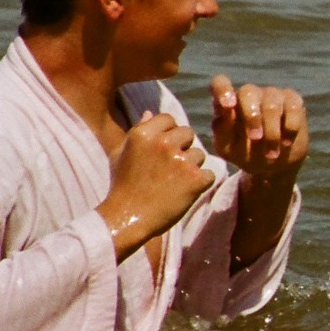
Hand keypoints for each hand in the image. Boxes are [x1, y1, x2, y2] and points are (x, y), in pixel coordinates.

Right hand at [99, 112, 213, 259]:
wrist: (127, 217)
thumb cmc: (122, 185)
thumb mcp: (120, 154)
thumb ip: (137, 131)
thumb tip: (149, 112)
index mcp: (144, 134)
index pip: (169, 119)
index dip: (168, 133)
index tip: (162, 149)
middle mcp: (164, 143)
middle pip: (188, 133)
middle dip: (182, 147)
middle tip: (169, 168)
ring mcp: (182, 161)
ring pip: (199, 154)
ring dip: (191, 167)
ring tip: (173, 183)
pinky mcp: (196, 179)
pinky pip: (209, 174)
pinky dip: (200, 183)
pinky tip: (184, 192)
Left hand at [210, 75, 310, 187]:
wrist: (273, 165)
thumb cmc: (245, 153)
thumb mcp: (228, 149)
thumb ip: (222, 131)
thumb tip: (227, 114)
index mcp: (228, 103)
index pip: (220, 83)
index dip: (223, 90)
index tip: (228, 107)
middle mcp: (249, 94)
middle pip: (248, 92)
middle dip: (252, 118)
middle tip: (255, 139)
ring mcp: (272, 95)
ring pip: (271, 103)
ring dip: (272, 132)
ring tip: (271, 153)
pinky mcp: (293, 101)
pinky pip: (293, 107)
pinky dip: (290, 127)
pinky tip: (286, 142)